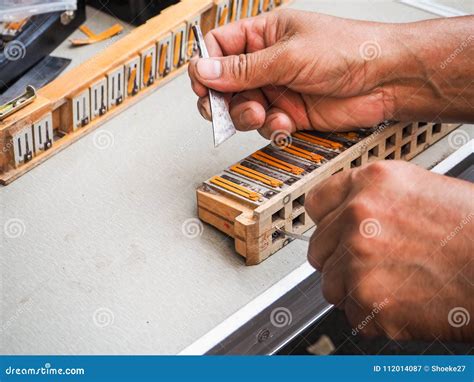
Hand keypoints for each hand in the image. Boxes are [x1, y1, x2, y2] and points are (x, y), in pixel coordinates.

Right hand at [188, 10, 473, 137]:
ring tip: (261, 114)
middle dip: (224, 99)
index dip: (207, 67)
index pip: (219, 47)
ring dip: (248, 116)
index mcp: (264, 35)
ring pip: (243, 109)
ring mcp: (279, 89)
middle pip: (226, 84)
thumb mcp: (289, 56)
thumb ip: (244, 69)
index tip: (203, 85)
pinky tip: (285, 122)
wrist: (386, 80)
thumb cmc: (350, 50)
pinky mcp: (291, 113)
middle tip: (225, 108)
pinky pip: (266, 125)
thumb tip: (206, 71)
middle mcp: (268, 63)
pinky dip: (272, 128)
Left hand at [305, 161, 473, 341]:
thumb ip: (372, 200)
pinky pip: (351, 311)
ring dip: (354, 289)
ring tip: (393, 284)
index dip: (326, 221)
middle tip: (372, 265)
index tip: (332, 232)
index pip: (315, 203)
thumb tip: (342, 216)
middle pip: (318, 248)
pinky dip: (371, 314)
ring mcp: (359, 258)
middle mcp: (358, 216)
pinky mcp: (368, 298)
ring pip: (330, 283)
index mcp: (371, 183)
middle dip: (339, 259)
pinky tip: (403, 301)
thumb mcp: (419, 190)